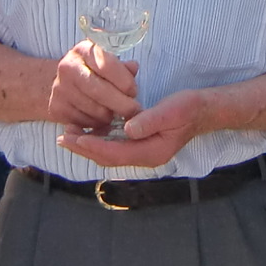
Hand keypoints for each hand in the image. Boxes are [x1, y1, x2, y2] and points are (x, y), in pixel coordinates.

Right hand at [47, 39, 138, 133]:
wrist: (63, 84)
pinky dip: (98, 124)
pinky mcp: (57, 108)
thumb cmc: (93, 72)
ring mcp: (60, 89)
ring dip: (111, 115)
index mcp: (83, 50)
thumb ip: (122, 66)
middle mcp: (68, 67)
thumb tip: (133, 67)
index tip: (133, 91)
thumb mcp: (106, 62)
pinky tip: (101, 118)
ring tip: (115, 112)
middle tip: (134, 110)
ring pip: (95, 110)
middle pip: (100, 91)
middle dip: (122, 104)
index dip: (125, 81)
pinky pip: (86, 122)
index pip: (107, 65)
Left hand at [62, 87, 215, 168]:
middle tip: (62, 137)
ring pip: (109, 153)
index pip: (115, 153)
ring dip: (88, 145)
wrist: (203, 110)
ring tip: (68, 134)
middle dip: (84, 148)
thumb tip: (128, 128)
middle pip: (107, 157)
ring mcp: (142, 152)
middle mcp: (144, 157)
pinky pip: (115, 146)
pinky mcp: (140, 144)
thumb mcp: (171, 111)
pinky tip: (87, 130)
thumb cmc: (188, 108)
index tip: (75, 137)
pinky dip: (98, 139)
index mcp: (151, 153)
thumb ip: (149, 120)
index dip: (93, 146)